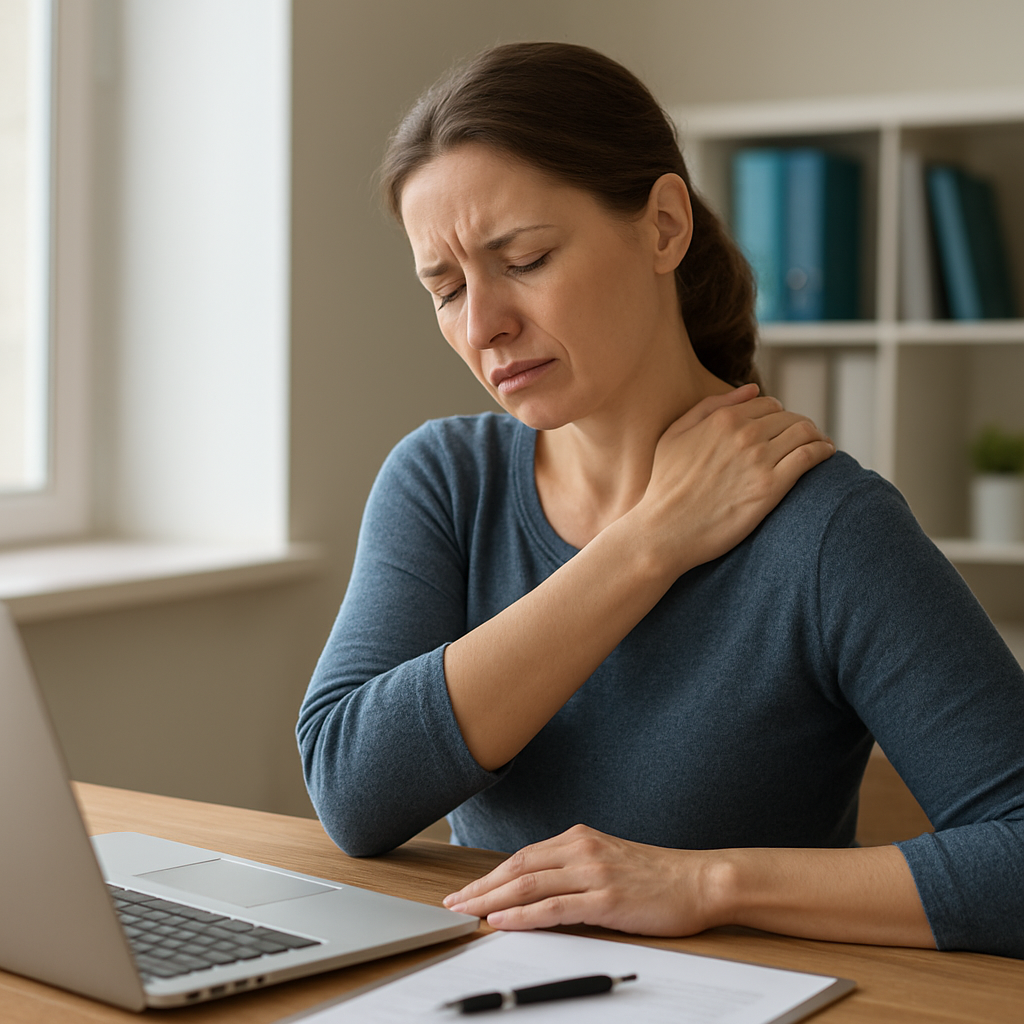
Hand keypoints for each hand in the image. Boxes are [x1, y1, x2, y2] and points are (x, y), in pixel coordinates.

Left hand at [442, 824, 719, 935]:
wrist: (700, 881)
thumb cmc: (657, 877)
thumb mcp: (608, 862)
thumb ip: (574, 869)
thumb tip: (537, 891)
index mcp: (580, 838)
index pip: (522, 857)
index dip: (490, 875)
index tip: (467, 890)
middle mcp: (581, 849)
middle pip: (517, 869)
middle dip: (480, 888)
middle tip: (453, 903)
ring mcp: (592, 872)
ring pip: (528, 886)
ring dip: (491, 901)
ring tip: (467, 914)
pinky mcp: (605, 899)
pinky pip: (553, 908)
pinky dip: (522, 916)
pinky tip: (501, 923)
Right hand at [636, 384, 833, 574]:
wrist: (664, 530)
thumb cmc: (665, 485)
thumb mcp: (675, 434)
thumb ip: (711, 406)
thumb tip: (751, 389)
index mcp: (722, 419)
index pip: (767, 403)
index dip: (777, 414)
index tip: (780, 428)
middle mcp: (743, 434)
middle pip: (789, 417)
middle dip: (798, 425)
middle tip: (803, 438)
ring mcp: (759, 460)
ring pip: (804, 432)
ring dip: (816, 435)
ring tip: (820, 444)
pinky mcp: (771, 487)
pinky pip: (809, 456)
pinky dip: (823, 450)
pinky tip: (827, 454)